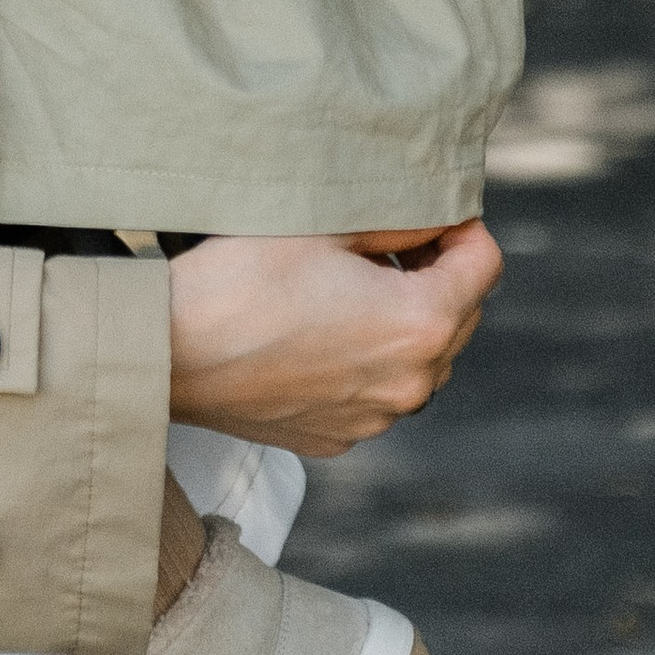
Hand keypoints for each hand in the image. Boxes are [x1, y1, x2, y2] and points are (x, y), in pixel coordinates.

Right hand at [165, 222, 502, 458]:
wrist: (169, 350)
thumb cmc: (240, 277)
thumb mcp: (323, 224)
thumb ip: (396, 219)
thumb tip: (433, 216)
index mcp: (421, 324)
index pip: (486, 265)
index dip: (462, 228)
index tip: (428, 215)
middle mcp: (412, 384)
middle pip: (461, 315)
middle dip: (436, 275)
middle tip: (385, 243)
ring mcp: (375, 419)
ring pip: (421, 361)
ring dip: (402, 322)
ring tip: (346, 289)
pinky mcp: (337, 439)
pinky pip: (376, 394)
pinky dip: (365, 363)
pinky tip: (315, 332)